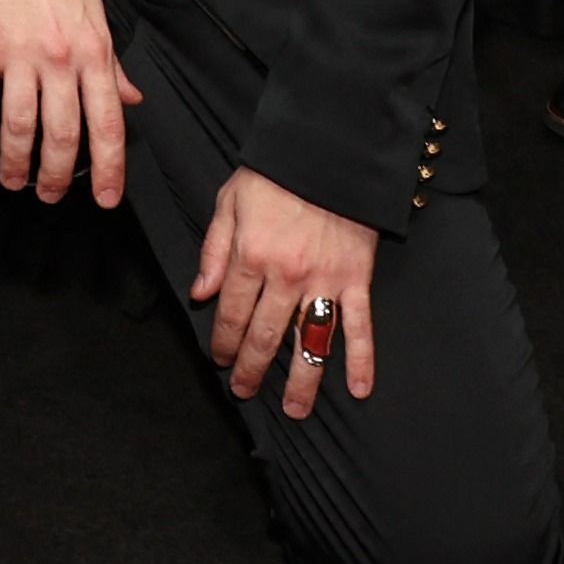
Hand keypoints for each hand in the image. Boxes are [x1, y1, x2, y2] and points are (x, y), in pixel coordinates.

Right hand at [0, 0, 140, 206]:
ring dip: (15, 161)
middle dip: (58, 174)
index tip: (109, 199)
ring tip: (12, 181)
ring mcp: (20, 53)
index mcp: (94, 52)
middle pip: (62, 133)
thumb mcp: (96, 14)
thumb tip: (131, 99)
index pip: (108, 123)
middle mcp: (61, 59)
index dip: (110, 168)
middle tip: (50, 196)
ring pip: (20, 124)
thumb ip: (112, 63)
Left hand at [190, 168, 380, 414]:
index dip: (223, 340)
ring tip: (294, 410)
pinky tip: (359, 390)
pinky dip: (362, 360)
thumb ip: (214, 251)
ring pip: (310, 342)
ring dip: (302, 381)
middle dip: (252, 368)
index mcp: (251, 256)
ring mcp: (325, 281)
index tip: (218, 359)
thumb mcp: (229, 202)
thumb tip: (201, 294)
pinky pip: (360, 326)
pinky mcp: (357, 280)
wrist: (328, 152)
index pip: (232, 312)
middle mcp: (286, 276)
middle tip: (242, 391)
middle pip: (266, 335)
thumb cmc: (274, 174)